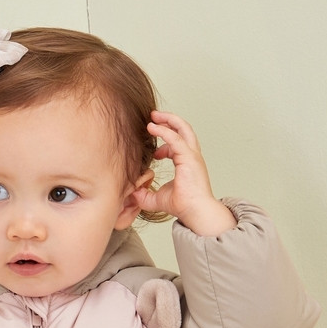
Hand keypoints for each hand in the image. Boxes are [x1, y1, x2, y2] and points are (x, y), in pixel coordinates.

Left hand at [132, 111, 236, 235]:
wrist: (194, 211)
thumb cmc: (182, 205)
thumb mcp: (156, 199)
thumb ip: (145, 195)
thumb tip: (132, 192)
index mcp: (187, 162)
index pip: (178, 143)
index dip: (166, 142)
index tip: (154, 150)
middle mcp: (192, 155)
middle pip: (183, 129)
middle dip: (169, 120)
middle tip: (153, 116)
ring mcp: (192, 155)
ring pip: (182, 128)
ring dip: (168, 119)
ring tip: (153, 116)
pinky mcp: (189, 158)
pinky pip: (176, 139)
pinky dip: (164, 131)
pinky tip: (152, 127)